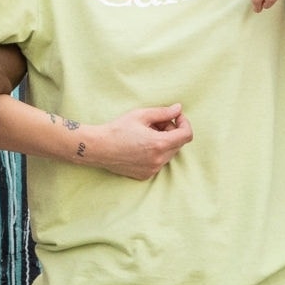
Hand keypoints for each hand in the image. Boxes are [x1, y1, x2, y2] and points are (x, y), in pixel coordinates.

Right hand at [78, 104, 192, 179]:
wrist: (97, 148)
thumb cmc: (116, 129)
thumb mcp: (139, 115)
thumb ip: (162, 112)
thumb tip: (178, 109)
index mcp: (159, 143)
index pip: (187, 135)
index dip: (184, 123)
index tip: (176, 117)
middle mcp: (159, 159)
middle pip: (178, 143)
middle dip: (171, 131)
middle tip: (154, 123)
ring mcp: (153, 169)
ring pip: (169, 153)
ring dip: (163, 142)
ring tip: (145, 134)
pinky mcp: (146, 175)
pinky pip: (159, 162)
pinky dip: (155, 153)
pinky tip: (140, 146)